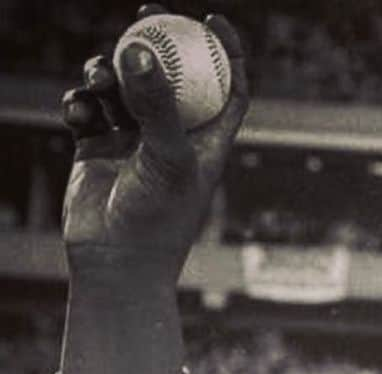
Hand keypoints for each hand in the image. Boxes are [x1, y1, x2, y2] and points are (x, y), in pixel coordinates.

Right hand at [60, 5, 247, 285]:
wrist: (116, 265)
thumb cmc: (157, 220)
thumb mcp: (167, 157)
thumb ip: (156, 103)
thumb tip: (140, 48)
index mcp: (206, 142)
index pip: (227, 90)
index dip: (226, 53)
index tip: (211, 20)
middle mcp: (172, 138)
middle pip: (170, 76)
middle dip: (156, 42)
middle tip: (146, 12)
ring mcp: (132, 141)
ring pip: (122, 86)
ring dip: (109, 71)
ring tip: (99, 78)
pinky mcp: (96, 149)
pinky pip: (88, 108)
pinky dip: (81, 101)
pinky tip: (78, 112)